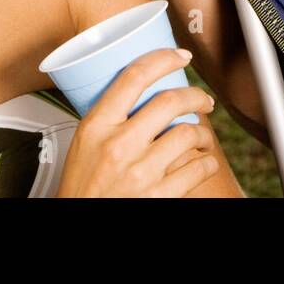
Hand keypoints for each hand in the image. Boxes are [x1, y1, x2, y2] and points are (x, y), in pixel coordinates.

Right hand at [55, 48, 220, 196]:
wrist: (78, 226)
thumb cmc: (82, 188)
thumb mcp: (84, 144)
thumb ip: (109, 119)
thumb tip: (141, 94)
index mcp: (97, 126)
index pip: (134, 77)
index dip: (163, 59)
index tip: (180, 56)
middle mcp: (119, 146)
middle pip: (170, 101)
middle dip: (196, 95)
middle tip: (204, 99)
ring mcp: (140, 172)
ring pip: (188, 134)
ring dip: (202, 133)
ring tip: (201, 137)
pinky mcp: (158, 196)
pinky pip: (196, 169)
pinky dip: (205, 163)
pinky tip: (202, 162)